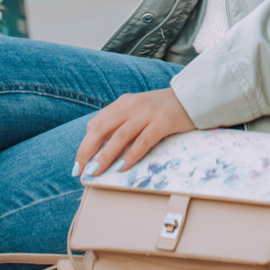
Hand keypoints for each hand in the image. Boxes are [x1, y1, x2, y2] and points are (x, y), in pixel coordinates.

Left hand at [73, 87, 194, 177]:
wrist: (190, 97)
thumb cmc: (161, 109)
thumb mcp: (137, 110)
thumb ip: (120, 123)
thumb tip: (98, 145)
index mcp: (122, 103)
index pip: (96, 123)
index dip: (85, 144)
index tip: (78, 164)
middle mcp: (131, 106)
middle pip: (101, 128)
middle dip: (87, 150)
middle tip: (80, 171)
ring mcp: (147, 113)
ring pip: (119, 137)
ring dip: (105, 156)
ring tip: (95, 172)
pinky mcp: (163, 122)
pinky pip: (143, 141)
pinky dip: (130, 156)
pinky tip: (121, 168)